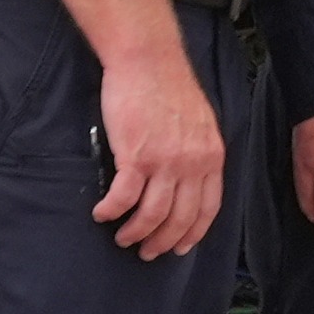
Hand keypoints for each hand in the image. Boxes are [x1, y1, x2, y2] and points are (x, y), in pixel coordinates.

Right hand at [93, 50, 228, 258]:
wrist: (149, 61)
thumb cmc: (170, 88)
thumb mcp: (200, 124)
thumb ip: (198, 153)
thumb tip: (189, 180)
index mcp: (211, 157)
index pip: (208, 208)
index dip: (193, 233)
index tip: (180, 248)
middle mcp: (193, 164)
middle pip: (180, 218)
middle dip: (163, 242)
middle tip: (146, 252)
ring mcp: (165, 161)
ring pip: (152, 214)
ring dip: (135, 232)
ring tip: (123, 238)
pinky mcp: (136, 155)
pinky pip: (124, 197)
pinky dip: (111, 211)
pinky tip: (102, 214)